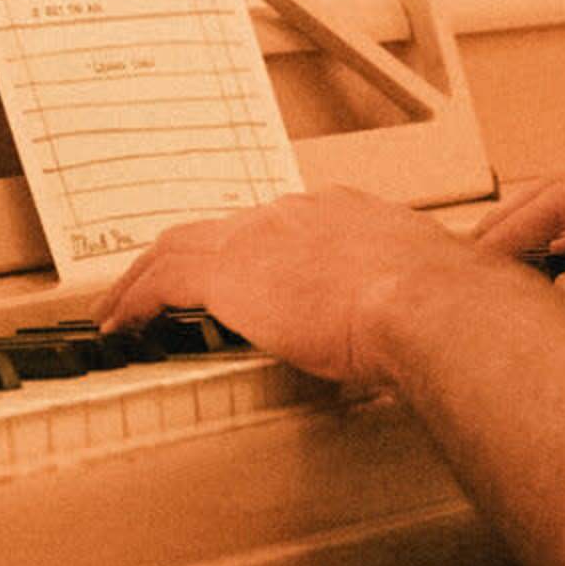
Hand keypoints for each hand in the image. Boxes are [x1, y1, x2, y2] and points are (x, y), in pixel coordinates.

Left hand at [97, 186, 519, 386]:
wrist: (429, 302)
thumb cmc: (444, 310)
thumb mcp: (425, 298)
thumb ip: (406, 311)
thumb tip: (405, 351)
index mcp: (346, 216)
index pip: (281, 226)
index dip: (252, 250)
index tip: (240, 276)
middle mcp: (296, 214)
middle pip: (222, 229)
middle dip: (190, 257)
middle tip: (162, 285)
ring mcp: (259, 238)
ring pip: (178, 247)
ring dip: (146, 277)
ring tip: (122, 306)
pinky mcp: (228, 274)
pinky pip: (162, 282)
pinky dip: (134, 301)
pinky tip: (120, 325)